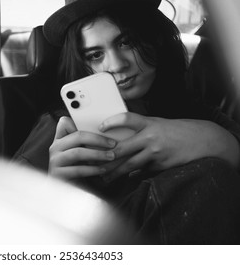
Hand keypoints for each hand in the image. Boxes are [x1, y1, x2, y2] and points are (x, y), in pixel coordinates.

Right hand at [48, 116, 121, 178]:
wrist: (66, 191)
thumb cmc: (76, 168)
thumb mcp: (80, 153)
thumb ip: (85, 142)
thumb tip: (107, 133)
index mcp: (59, 139)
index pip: (65, 123)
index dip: (80, 121)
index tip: (100, 126)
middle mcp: (55, 147)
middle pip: (77, 136)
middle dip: (98, 139)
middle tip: (113, 144)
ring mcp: (55, 161)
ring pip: (78, 152)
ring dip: (97, 154)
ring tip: (111, 157)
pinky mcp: (58, 174)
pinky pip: (77, 170)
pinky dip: (92, 169)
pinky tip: (103, 170)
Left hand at [99, 112, 239, 180]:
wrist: (204, 141)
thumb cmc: (177, 131)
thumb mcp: (159, 124)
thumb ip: (141, 130)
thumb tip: (122, 141)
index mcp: (150, 123)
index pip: (127, 118)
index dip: (112, 122)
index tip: (100, 127)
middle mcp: (151, 137)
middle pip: (122, 148)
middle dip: (106, 158)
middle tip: (93, 163)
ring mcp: (156, 153)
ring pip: (130, 165)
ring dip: (115, 172)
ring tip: (104, 177)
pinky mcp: (162, 166)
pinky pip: (143, 172)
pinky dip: (135, 174)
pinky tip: (126, 178)